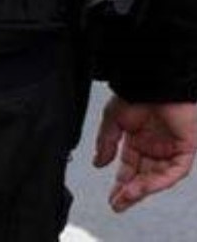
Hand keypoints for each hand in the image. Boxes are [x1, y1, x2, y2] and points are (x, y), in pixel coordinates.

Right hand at [93, 96, 196, 211]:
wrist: (155, 80)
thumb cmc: (137, 93)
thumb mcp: (112, 120)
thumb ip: (106, 143)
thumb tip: (98, 164)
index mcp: (137, 141)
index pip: (129, 168)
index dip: (121, 184)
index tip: (112, 198)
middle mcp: (154, 147)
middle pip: (144, 176)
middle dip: (131, 191)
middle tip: (119, 203)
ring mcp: (170, 149)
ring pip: (159, 176)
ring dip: (143, 188)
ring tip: (128, 196)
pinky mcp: (185, 148)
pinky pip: (175, 170)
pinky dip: (161, 179)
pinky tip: (146, 185)